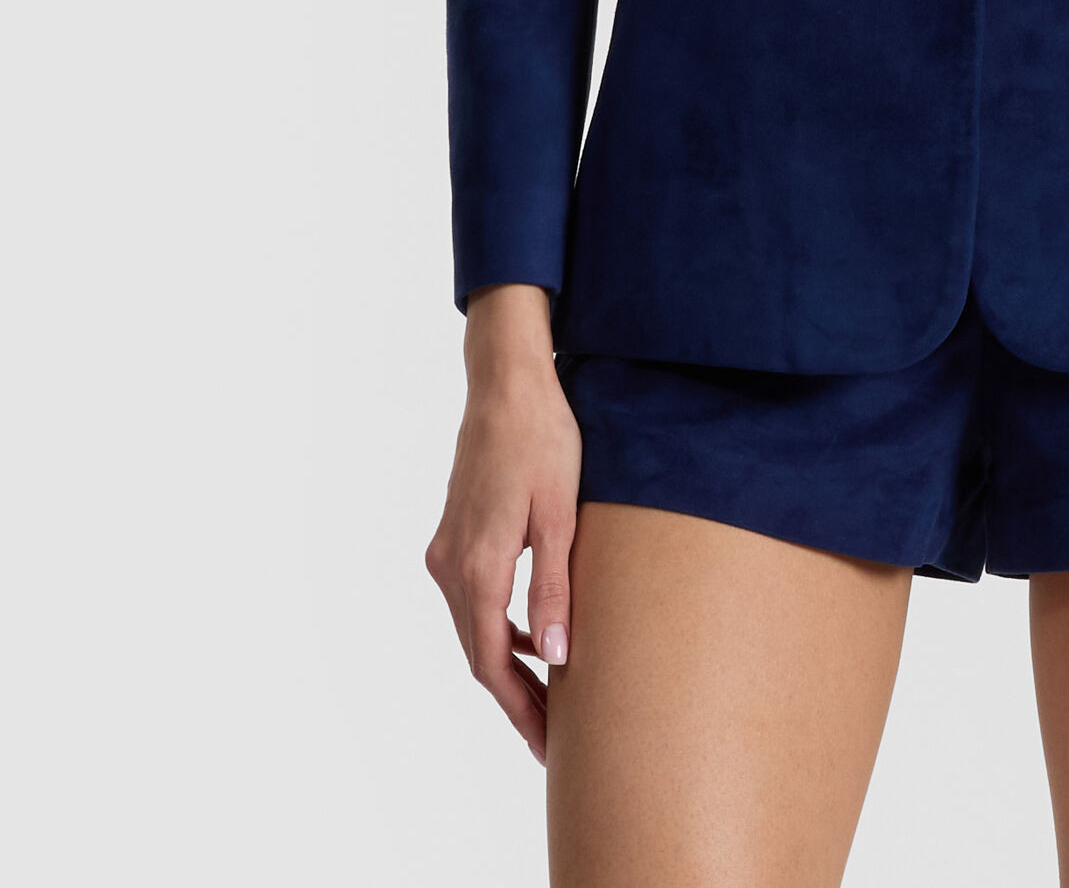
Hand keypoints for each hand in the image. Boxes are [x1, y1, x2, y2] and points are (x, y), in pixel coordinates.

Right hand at [424, 284, 581, 761]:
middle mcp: (450, 566)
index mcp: (478, 567)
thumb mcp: (561, 516)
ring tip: (550, 699)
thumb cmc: (543, 441)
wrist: (507, 384)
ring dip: (508, 665)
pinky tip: (536, 636)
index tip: (546, 746)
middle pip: (480, 654)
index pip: (493, 663)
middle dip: (514, 699)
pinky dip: (501, 628)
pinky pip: (474, 600)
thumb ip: (554, 589)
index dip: (519, 710)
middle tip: (551, 739)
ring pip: (475, 628)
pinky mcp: (454, 536)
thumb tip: (558, 659)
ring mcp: (446, 551)